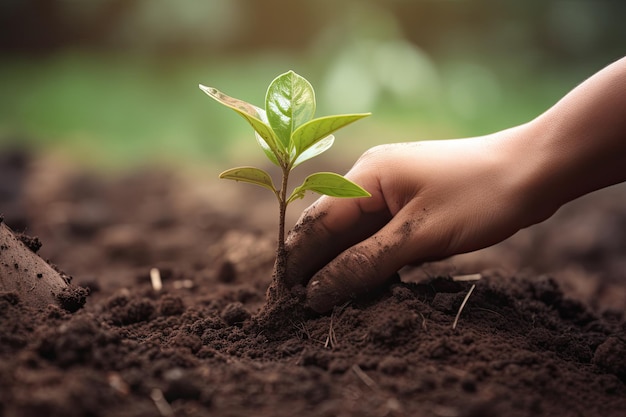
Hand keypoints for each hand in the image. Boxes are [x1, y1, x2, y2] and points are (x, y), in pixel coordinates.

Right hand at [285, 126, 551, 312]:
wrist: (534, 171)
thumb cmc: (478, 197)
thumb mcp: (418, 237)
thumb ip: (363, 264)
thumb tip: (317, 292)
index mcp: (365, 176)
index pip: (317, 223)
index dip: (299, 261)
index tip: (285, 297)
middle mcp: (370, 178)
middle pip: (331, 227)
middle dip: (315, 264)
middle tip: (301, 306)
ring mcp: (391, 189)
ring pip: (353, 232)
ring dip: (341, 263)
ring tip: (327, 301)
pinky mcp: (410, 203)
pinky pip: (377, 233)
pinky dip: (368, 257)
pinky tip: (362, 281)